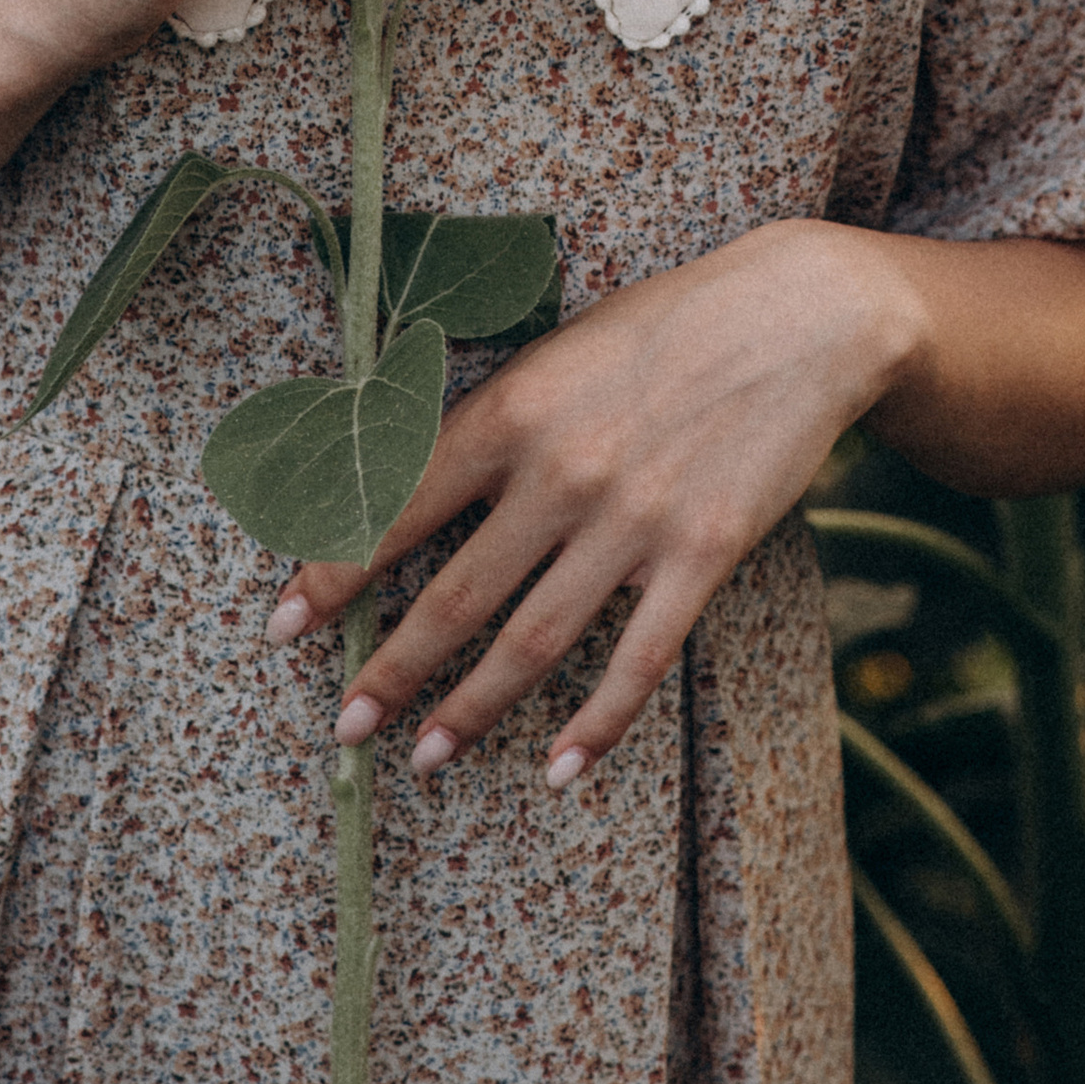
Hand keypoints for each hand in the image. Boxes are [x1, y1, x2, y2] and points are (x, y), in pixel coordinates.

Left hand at [265, 219, 918, 787]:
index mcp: (514, 410)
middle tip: (344, 726)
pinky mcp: (703, 553)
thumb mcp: (558, 352)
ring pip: (532, 641)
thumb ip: (489, 422)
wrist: (799, 315)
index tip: (284, 623)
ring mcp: (634, 519)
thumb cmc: (664, 327)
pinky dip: (595, 724)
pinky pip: (637, 660)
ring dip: (470, 710)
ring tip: (426, 758)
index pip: (397, 505)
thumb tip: (399, 483)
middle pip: (455, 595)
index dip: (333, 569)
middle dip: (389, 670)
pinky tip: (560, 768)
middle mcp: (562, 471)